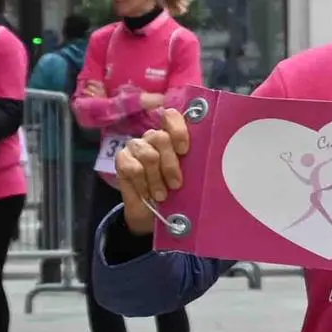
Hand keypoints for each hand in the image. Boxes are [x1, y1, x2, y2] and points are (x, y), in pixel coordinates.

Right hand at [113, 107, 192, 235]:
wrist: (153, 214)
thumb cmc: (175, 193)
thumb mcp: (189, 177)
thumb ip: (193, 162)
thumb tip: (209, 157)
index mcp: (172, 136)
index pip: (171, 117)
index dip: (178, 130)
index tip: (184, 151)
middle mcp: (153, 137)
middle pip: (161, 139)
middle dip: (170, 165)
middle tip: (176, 185)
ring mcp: (136, 146)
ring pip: (149, 155)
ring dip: (156, 179)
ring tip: (162, 195)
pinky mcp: (122, 159)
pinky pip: (134, 168)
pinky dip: (143, 184)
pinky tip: (147, 194)